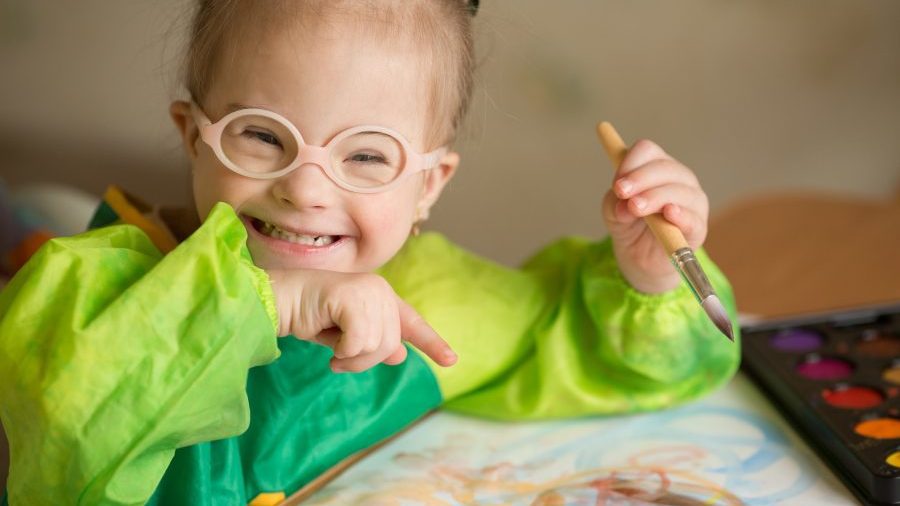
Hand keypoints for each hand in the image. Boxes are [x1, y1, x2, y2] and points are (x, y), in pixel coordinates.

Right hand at [267, 269, 456, 371]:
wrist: (281, 301)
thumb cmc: (309, 315)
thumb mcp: (346, 336)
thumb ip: (373, 342)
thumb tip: (400, 354)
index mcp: (382, 296)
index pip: (412, 323)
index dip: (432, 342)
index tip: (452, 360)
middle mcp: (381, 290)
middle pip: (390, 344)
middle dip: (364, 360)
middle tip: (339, 359)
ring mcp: (369, 291)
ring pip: (376, 346)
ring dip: (351, 358)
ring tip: (333, 350)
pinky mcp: (354, 297)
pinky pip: (359, 342)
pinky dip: (342, 350)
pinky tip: (327, 341)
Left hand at [601, 139, 708, 292]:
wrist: (640, 258)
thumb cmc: (629, 225)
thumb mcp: (613, 211)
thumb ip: (615, 203)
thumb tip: (626, 205)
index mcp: (657, 167)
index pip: (647, 150)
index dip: (629, 163)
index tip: (616, 183)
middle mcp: (679, 178)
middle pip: (663, 167)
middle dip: (640, 179)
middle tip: (622, 193)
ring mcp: (693, 201)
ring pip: (678, 190)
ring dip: (654, 197)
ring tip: (635, 208)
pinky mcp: (698, 227)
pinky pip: (693, 219)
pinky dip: (681, 215)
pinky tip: (669, 213)